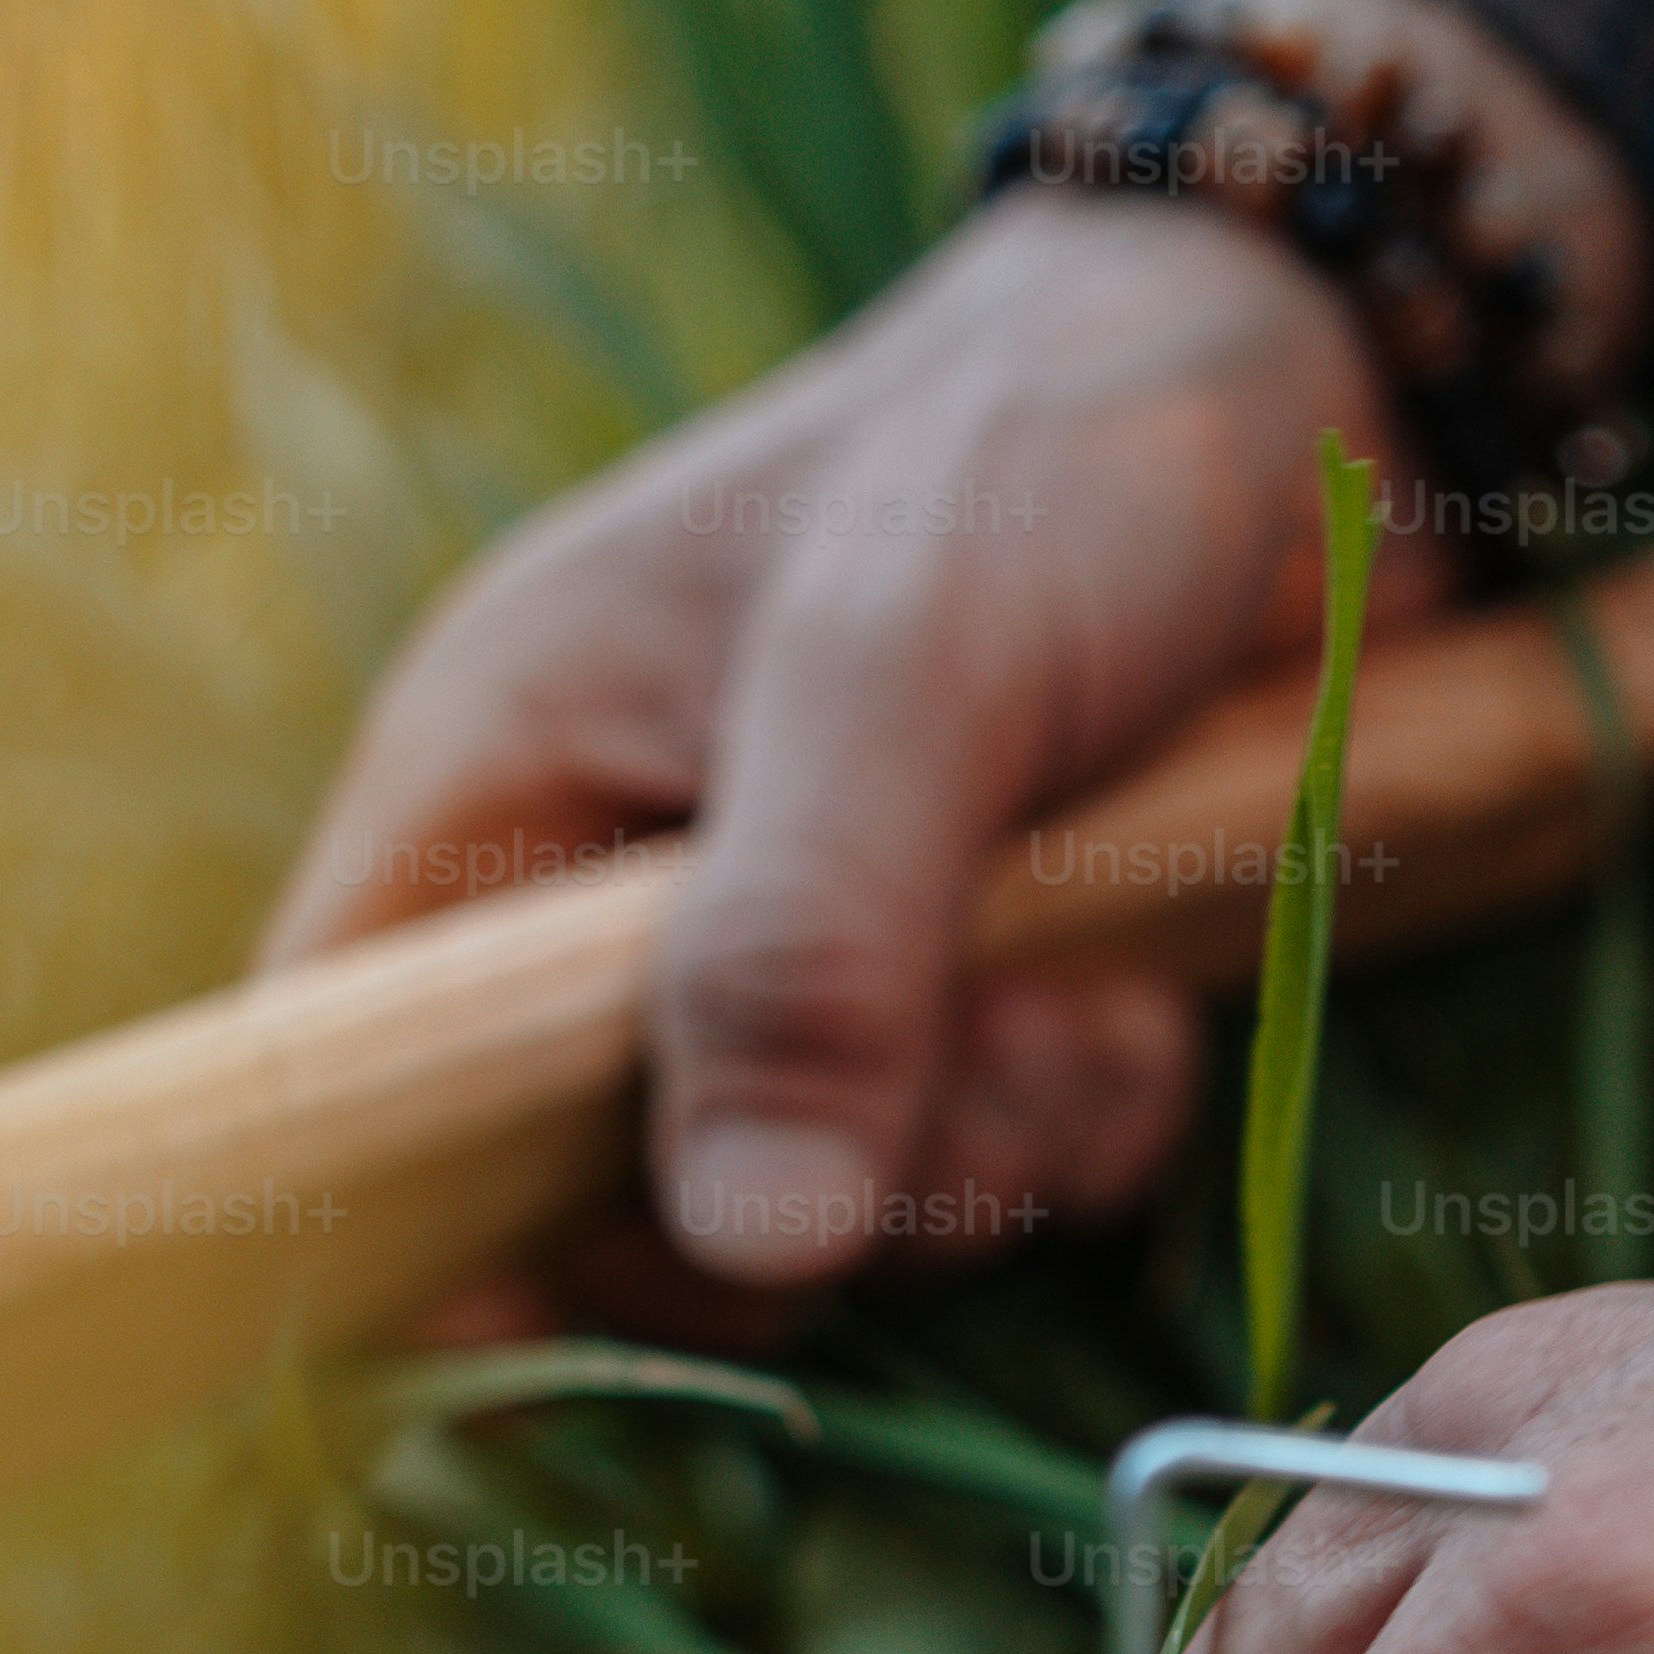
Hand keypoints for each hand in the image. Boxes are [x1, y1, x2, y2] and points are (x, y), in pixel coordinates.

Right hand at [268, 0, 1652, 1318]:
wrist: (1305, 377)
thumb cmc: (1044, 452)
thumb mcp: (903, 669)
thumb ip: (805, 947)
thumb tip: (747, 1247)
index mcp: (502, 782)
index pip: (348, 1074)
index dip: (423, 1216)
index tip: (604, 1276)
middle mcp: (612, 901)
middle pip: (605, 1206)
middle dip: (814, 1189)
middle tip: (980, 1050)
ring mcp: (791, 968)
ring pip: (820, 1219)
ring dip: (989, 1150)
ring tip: (1092, 983)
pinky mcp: (953, 1010)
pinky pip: (986, 1183)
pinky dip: (1087, 1123)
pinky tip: (1151, 992)